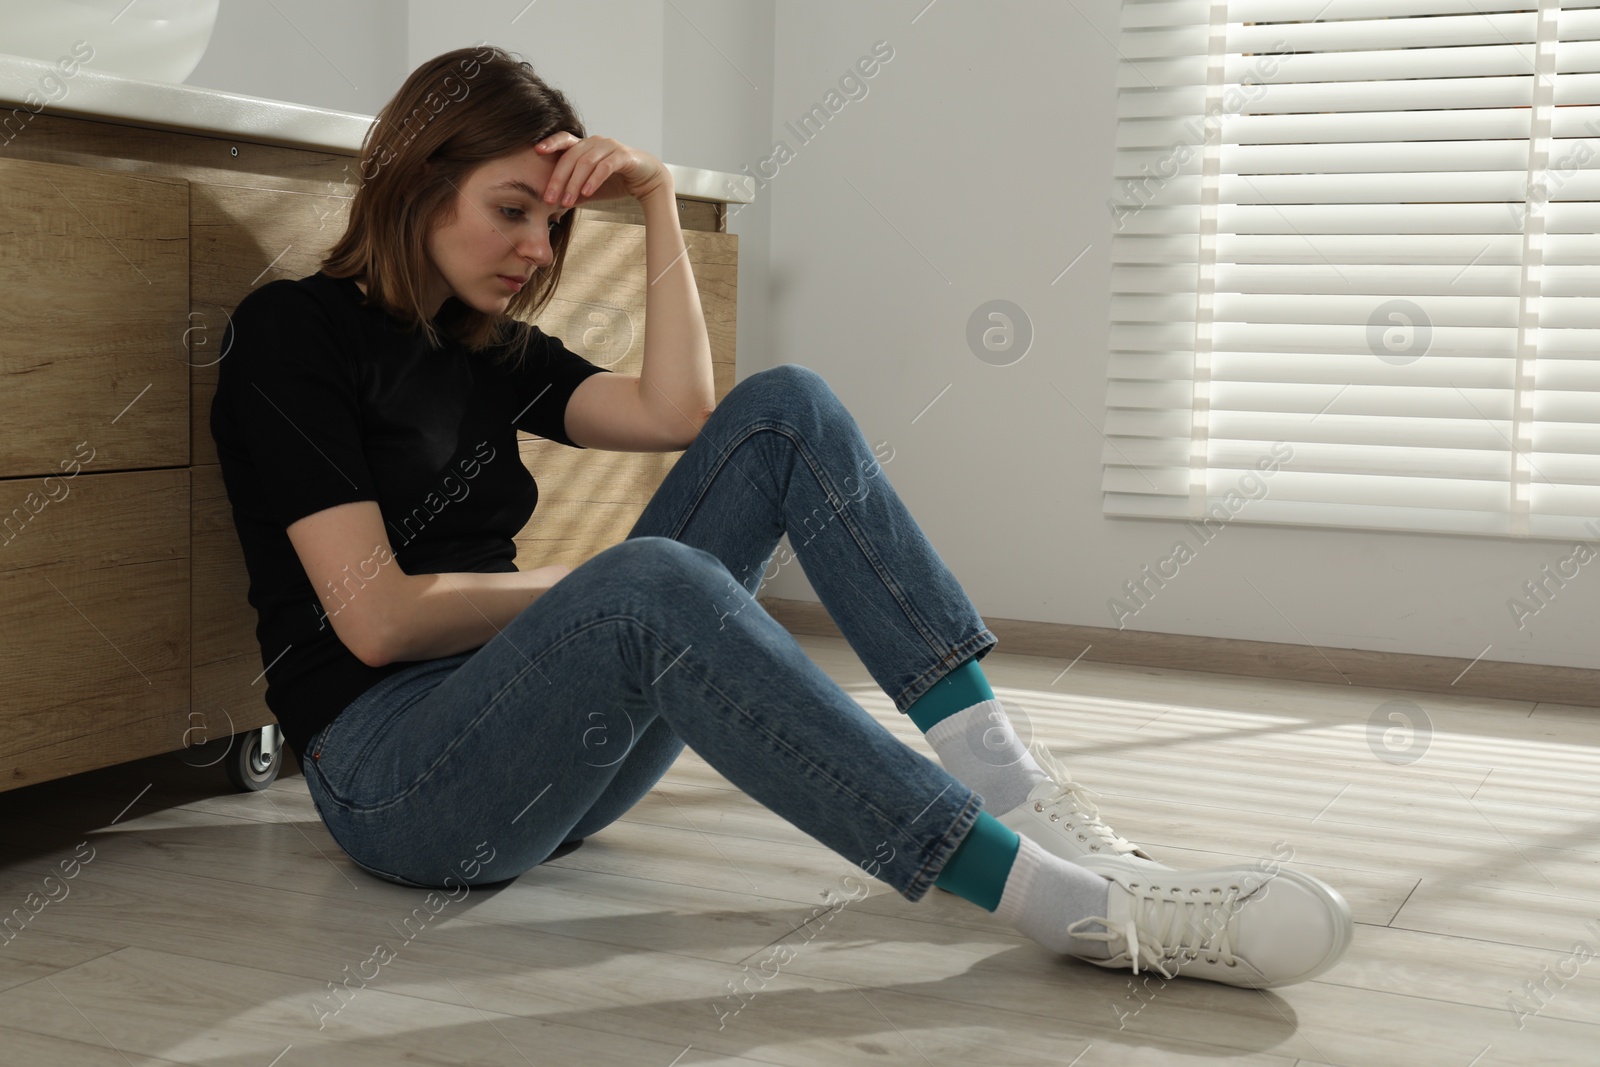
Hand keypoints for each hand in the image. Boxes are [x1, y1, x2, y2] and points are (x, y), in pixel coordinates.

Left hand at [533, 133, 669, 206]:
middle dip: (558, 178)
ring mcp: (610, 147)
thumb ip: (573, 193)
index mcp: (586, 146)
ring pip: (586, 162)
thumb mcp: (589, 189)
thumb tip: (552, 207)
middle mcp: (596, 142)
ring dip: (574, 183)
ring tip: (567, 201)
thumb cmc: (616, 182)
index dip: (551, 143)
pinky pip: (605, 167)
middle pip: (571, 156)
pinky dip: (594, 180)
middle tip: (549, 198)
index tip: (536, 151)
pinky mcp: (624, 156)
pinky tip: (587, 193)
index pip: (565, 140)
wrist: (647, 181)